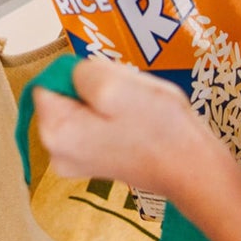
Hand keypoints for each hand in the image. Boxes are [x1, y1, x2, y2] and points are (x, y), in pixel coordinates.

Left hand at [34, 56, 212, 195]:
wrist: (192, 168)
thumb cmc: (157, 126)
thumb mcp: (115, 83)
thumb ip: (81, 72)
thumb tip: (73, 74)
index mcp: (54, 132)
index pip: (48, 80)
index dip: (77, 73)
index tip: (106, 83)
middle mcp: (55, 151)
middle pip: (63, 94)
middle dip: (90, 86)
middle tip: (124, 96)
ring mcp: (73, 160)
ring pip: (80, 106)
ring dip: (102, 99)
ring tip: (131, 109)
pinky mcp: (93, 161)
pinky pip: (93, 121)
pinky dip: (110, 114)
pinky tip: (133, 121)